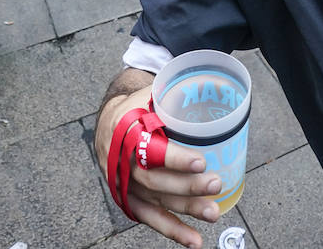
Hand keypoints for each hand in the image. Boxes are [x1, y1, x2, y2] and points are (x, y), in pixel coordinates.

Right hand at [95, 86, 221, 247]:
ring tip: (212, 213)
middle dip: (187, 186)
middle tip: (215, 184)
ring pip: (156, 201)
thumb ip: (171, 96)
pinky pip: (150, 218)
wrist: (107, 122)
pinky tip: (193, 240)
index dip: (175, 159)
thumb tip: (208, 89)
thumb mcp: (148, 94)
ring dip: (185, 209)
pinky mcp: (128, 199)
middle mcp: (122, 163)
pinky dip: (172, 230)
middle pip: (155, 180)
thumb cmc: (136, 107)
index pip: (150, 150)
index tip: (201, 162)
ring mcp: (125, 185)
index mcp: (126, 133)